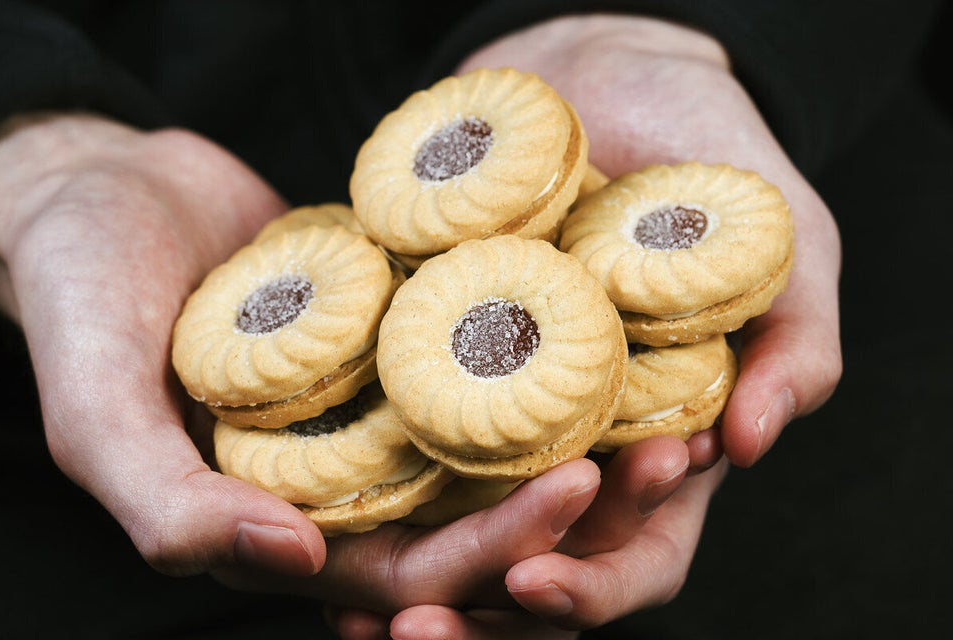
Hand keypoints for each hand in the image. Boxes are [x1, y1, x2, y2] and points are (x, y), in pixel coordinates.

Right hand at [0, 115, 600, 636]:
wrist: (109, 191)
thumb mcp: (95, 407)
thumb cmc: (83, 295)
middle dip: (568, 505)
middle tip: (657, 455)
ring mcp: (377, 406)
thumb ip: (170, 504)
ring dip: (576, 439)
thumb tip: (293, 562)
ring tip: (662, 410)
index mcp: (283, 526)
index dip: (497, 551)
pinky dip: (541, 358)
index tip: (575, 492)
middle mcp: (344, 479)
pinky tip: (604, 327)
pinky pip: (482, 360)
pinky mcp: (398, 338)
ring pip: (494, 448)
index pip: (411, 573)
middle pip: (479, 518)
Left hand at [379, 13, 841, 634]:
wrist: (613, 75)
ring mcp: (499, 406)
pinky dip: (361, 483)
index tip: (533, 583)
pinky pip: (393, 432)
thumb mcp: (789, 250)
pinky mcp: (433, 356)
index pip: (634, 556)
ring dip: (408, 579)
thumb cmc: (714, 164)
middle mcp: (574, 444)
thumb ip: (796, 346)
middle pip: (532, 569)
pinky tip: (306, 514)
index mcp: (660, 446)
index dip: (591, 588)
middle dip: (478, 614)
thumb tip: (754, 446)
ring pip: (454, 525)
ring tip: (350, 612)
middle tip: (412, 634)